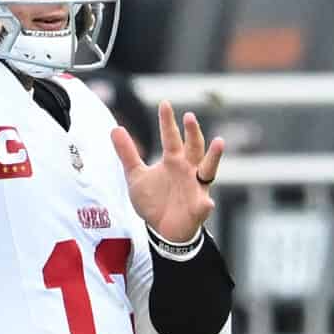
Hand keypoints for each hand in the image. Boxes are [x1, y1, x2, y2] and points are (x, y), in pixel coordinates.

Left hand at [112, 100, 225, 243]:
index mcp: (174, 160)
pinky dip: (206, 204)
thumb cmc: (154, 200)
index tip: (164, 104)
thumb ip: (127, 153)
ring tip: (219, 142)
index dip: (167, 122)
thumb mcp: (136, 175)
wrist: (163, 229)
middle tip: (189, 116)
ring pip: (209, 169)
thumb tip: (115, 128)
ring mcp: (196, 188)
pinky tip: (207, 202)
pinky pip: (204, 205)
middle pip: (194, 147)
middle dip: (192, 133)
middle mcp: (188, 170)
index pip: (171, 137)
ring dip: (214, 156)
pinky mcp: (199, 208)